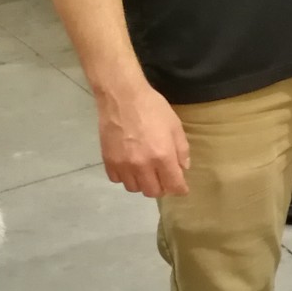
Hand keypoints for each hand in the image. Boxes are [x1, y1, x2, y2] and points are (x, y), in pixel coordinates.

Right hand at [94, 75, 190, 197]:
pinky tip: (130, 167)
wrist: (122, 98)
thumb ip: (182, 150)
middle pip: (152, 192)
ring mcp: (123, 165)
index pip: (173, 184)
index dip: (180, 189)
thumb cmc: (153, 109)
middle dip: (162, 188)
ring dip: (143, 183)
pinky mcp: (108, 161)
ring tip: (147, 172)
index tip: (182, 189)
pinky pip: (117, 180)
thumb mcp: (175, 126)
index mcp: (162, 156)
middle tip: (164, 178)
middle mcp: (142, 165)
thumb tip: (183, 168)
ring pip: (134, 188)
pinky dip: (125, 177)